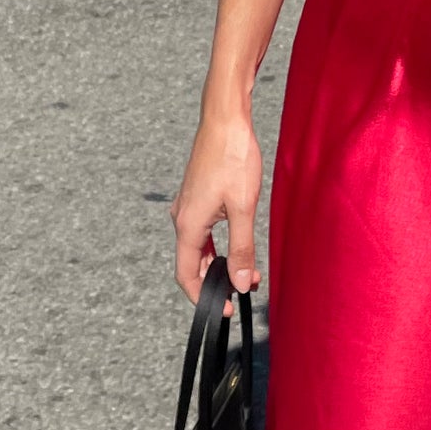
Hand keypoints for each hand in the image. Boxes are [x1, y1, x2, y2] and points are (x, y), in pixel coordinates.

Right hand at [173, 105, 262, 302]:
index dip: (203, 297)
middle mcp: (182, 217)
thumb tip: (242, 283)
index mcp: (188, 224)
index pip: (187, 275)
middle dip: (216, 281)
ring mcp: (188, 206)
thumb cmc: (233, 158)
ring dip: (220, 263)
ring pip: (199, 247)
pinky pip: (202, 231)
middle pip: (192, 263)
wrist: (225, 119)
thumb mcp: (242, 207)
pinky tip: (238, 245)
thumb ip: (242, 248)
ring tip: (248, 272)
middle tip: (245, 290)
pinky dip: (218, 245)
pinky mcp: (197, 196)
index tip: (223, 309)